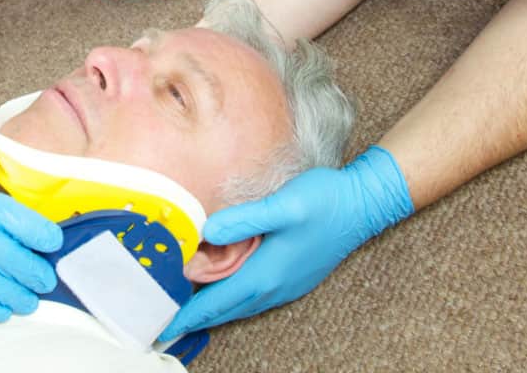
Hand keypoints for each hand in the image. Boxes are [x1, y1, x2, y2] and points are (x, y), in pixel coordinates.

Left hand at [160, 146, 412, 338]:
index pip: (216, 303)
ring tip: (187, 308)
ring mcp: (286, 285)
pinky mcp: (293, 277)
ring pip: (240, 305)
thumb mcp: (282, 204)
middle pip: (225, 310)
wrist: (364, 204)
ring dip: (213, 309)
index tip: (162, 325)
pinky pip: (254, 297)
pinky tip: (225, 289)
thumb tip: (206, 233)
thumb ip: (244, 219)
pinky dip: (232, 299)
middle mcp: (274, 287)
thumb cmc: (324, 202)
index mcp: (265, 275)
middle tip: (165, 318)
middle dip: (195, 316)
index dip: (187, 315)